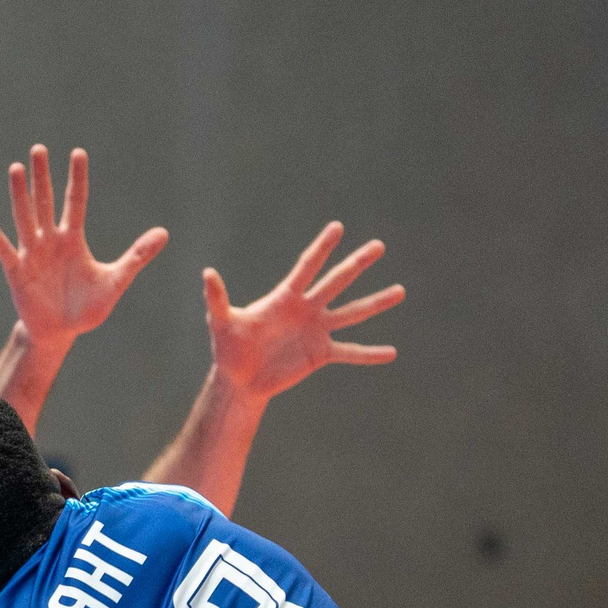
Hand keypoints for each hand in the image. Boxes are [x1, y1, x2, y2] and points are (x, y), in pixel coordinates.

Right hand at [0, 146, 167, 347]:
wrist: (60, 334)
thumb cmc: (86, 308)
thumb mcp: (116, 281)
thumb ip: (137, 257)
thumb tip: (164, 233)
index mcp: (73, 239)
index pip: (76, 201)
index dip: (77, 178)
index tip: (78, 152)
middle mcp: (50, 241)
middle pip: (46, 202)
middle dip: (42, 176)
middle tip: (38, 148)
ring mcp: (31, 254)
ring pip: (25, 218)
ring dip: (20, 194)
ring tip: (15, 168)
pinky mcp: (16, 272)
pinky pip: (4, 249)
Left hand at [205, 221, 401, 401]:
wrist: (239, 379)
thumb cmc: (228, 348)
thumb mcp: (221, 323)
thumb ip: (217, 299)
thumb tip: (207, 273)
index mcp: (285, 297)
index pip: (306, 267)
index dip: (321, 248)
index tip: (338, 227)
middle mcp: (306, 309)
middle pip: (336, 282)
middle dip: (357, 264)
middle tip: (378, 245)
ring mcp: (317, 331)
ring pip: (352, 313)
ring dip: (376, 303)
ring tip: (400, 291)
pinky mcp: (321, 354)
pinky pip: (350, 352)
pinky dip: (370, 353)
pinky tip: (392, 353)